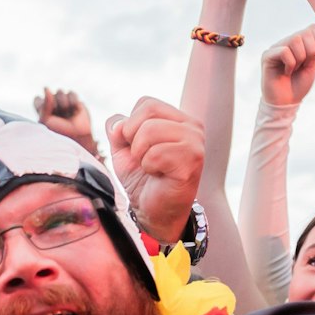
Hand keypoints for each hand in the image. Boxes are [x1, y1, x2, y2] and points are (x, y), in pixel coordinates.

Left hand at [34, 89, 97, 153]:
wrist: (77, 136)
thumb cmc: (59, 132)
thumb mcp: (46, 120)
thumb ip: (44, 104)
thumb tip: (46, 88)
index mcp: (41, 110)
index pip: (37, 99)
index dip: (42, 106)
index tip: (47, 117)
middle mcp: (51, 104)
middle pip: (50, 94)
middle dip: (55, 106)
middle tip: (60, 118)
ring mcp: (63, 101)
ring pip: (60, 91)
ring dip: (64, 105)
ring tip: (68, 115)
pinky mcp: (74, 100)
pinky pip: (71, 93)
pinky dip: (73, 103)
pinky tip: (75, 112)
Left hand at [105, 98, 205, 243]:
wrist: (152, 211)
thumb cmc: (142, 179)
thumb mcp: (124, 149)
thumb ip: (118, 130)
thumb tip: (118, 124)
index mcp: (179, 119)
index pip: (146, 103)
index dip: (130, 126)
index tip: (137, 148)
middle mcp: (193, 127)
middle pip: (147, 113)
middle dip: (133, 139)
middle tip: (142, 159)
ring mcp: (195, 143)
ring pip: (149, 131)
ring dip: (140, 155)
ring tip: (151, 167)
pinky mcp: (192, 161)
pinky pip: (155, 153)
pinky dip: (148, 167)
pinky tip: (158, 175)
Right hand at [260, 25, 314, 107]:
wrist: (286, 103)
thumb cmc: (298, 85)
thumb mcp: (313, 65)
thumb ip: (314, 48)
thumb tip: (310, 35)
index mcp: (298, 43)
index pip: (313, 28)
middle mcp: (286, 42)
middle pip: (305, 33)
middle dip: (311, 52)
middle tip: (304, 66)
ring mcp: (275, 48)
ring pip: (295, 40)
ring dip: (300, 58)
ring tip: (295, 69)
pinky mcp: (267, 56)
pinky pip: (284, 51)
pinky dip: (290, 64)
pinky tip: (286, 72)